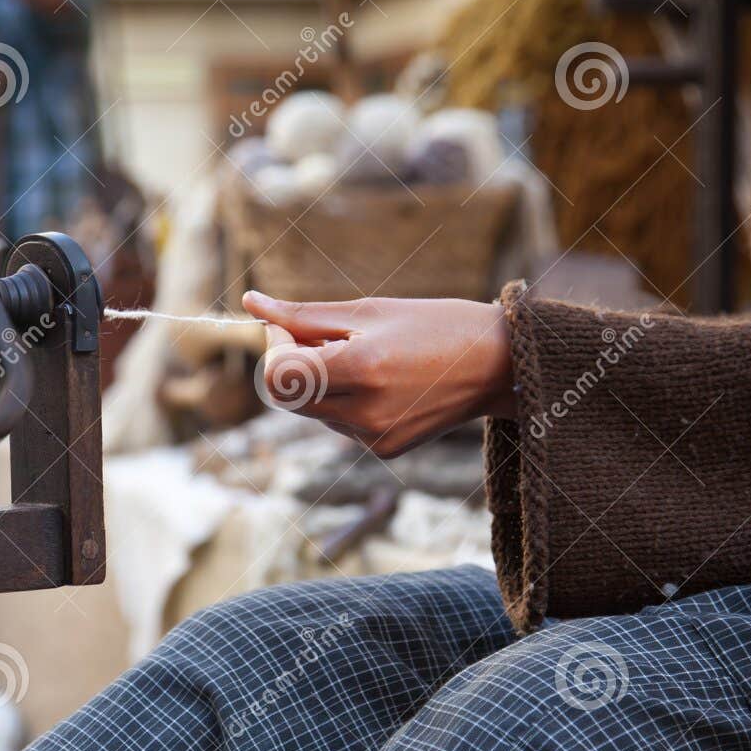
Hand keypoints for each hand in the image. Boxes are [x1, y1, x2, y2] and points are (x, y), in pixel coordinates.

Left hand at [242, 291, 513, 457]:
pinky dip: (345, 399)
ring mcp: (374, 437)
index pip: (278, 376)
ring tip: (364, 355)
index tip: (290, 324)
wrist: (499, 365)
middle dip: (292, 363)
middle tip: (321, 334)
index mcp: (361, 370)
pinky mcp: (384, 449)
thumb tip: (251, 302)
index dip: (274, 347)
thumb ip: (304, 314)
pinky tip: (382, 380)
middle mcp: (365, 412)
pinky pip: (340, 423)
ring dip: (320, 381)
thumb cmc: (435, 326)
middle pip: (287, 396)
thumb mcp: (369, 311)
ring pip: (312, 410)